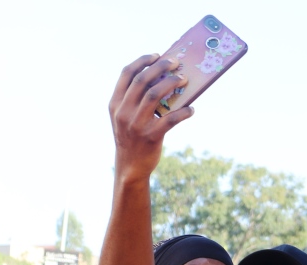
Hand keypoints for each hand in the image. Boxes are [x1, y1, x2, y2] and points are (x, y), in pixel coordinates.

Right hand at [109, 54, 193, 184]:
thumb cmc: (132, 137)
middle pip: (142, 80)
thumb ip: (134, 100)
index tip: (156, 55)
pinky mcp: (151, 136)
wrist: (130, 166)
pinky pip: (170, 119)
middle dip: (160, 67)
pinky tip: (191, 110)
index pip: (126, 74)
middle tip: (175, 63)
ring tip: (184, 80)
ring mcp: (136, 124)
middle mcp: (123, 111)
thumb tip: (162, 79)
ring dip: (171, 83)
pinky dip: (183, 112)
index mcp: (115, 103)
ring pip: (154, 95)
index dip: (142, 61)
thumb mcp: (124, 117)